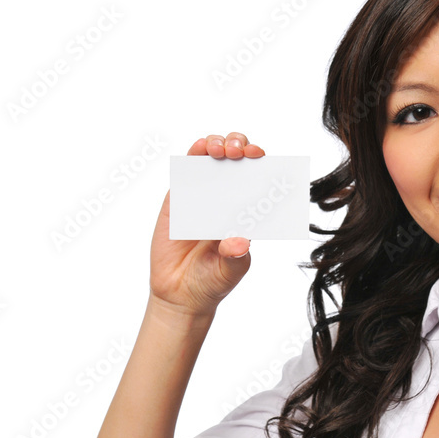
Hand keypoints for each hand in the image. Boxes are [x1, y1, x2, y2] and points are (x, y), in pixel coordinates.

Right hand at [147, 133, 264, 315]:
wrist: (179, 293)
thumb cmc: (211, 280)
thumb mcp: (229, 270)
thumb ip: (235, 256)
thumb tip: (240, 242)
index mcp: (245, 211)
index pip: (258, 177)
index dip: (260, 162)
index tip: (261, 158)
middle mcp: (226, 198)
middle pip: (237, 159)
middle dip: (240, 146)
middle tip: (239, 152)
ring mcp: (202, 195)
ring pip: (212, 158)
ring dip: (217, 144)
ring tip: (220, 150)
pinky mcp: (178, 199)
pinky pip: (186, 171)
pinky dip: (193, 154)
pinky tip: (199, 149)